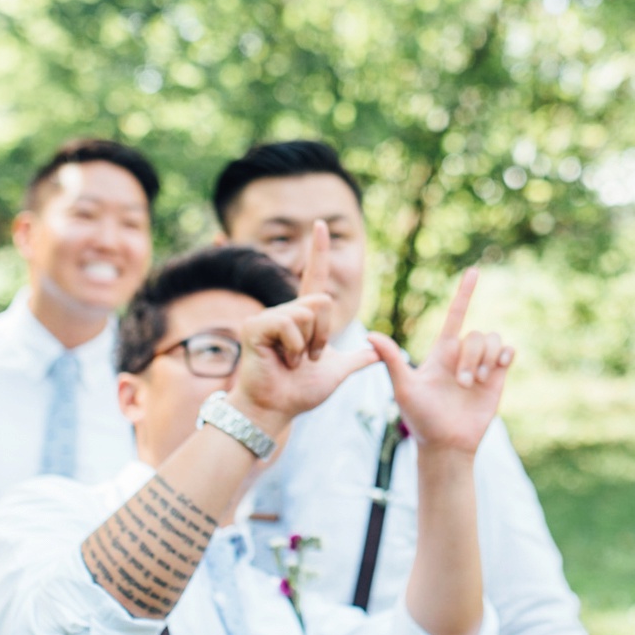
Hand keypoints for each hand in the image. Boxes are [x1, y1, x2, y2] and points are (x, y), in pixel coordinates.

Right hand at [231, 221, 378, 425]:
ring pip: (308, 312)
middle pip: (322, 301)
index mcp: (302, 317)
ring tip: (293, 362)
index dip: (319, 252)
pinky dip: (294, 348)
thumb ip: (356, 359)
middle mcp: (284, 311)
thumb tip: (379, 352)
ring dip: (308, 344)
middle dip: (324, 335)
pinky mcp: (255, 326)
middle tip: (308, 359)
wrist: (276, 411)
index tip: (321, 224)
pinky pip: (290, 323)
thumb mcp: (336, 372)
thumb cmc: (299, 393)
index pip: (315, 278)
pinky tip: (282, 362)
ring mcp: (268, 317)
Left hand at [369, 268, 514, 453]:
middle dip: (469, 356)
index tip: (474, 271)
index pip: (455, 315)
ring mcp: (481, 366)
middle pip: (475, 333)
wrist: (445, 444)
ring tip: (474, 383)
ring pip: (492, 340)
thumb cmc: (421, 418)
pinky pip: (508, 351)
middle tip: (460, 383)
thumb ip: (392, 360)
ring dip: (483, 359)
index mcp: (442, 352)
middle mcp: (463, 355)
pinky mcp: (497, 378)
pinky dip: (504, 354)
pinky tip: (495, 368)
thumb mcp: (403, 387)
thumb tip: (369, 334)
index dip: (464, 294)